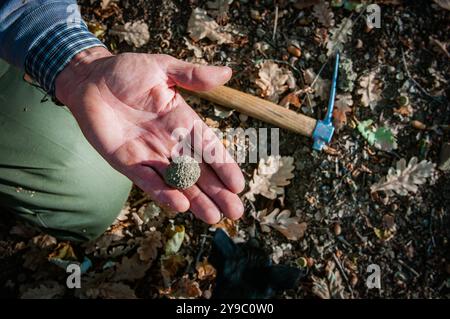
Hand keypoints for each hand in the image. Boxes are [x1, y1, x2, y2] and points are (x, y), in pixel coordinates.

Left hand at [55, 47, 244, 223]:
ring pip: (177, 181)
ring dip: (196, 200)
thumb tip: (228, 72)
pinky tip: (180, 206)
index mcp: (182, 121)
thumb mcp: (162, 68)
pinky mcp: (127, 162)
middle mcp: (170, 142)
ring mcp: (149, 154)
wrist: (89, 80)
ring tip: (214, 218)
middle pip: (198, 171)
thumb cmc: (126, 71)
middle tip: (235, 212)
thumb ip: (192, 75)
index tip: (238, 185)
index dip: (224, 166)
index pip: (209, 147)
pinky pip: (147, 180)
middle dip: (217, 191)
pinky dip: (163, 193)